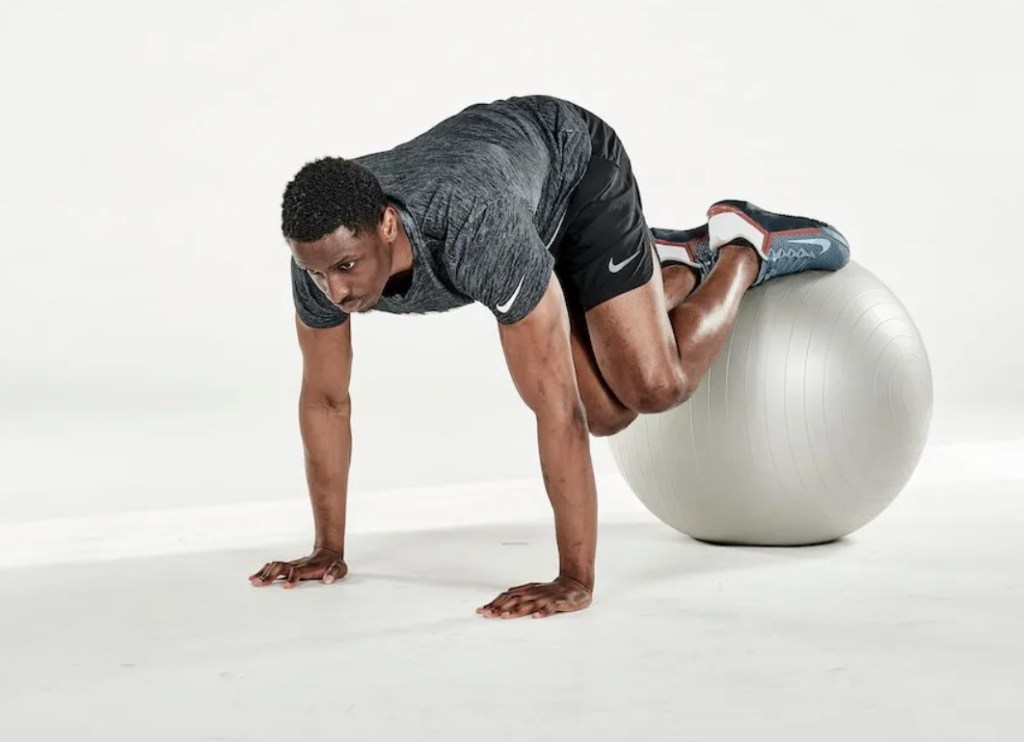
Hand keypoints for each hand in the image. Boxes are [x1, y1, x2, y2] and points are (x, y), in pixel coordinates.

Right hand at [248, 546, 347, 588]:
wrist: (329, 552)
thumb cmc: (334, 564)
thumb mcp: (339, 568)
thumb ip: (334, 573)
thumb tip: (328, 580)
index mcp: (309, 568)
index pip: (298, 572)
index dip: (292, 579)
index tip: (285, 586)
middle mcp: (298, 565)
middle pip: (281, 568)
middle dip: (270, 576)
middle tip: (259, 584)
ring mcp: (292, 565)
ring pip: (275, 567)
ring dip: (264, 574)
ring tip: (253, 582)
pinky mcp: (289, 566)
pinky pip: (273, 567)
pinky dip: (263, 571)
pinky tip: (253, 577)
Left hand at [476, 575, 592, 618]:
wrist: (576, 584)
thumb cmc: (551, 591)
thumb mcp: (533, 591)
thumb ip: (518, 596)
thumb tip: (500, 599)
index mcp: (527, 591)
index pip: (507, 596)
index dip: (494, 603)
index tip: (481, 611)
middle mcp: (534, 593)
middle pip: (514, 600)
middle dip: (500, 608)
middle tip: (487, 615)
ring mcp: (546, 597)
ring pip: (530, 604)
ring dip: (517, 610)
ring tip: (505, 616)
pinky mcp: (560, 602)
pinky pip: (551, 607)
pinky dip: (544, 612)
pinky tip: (536, 617)